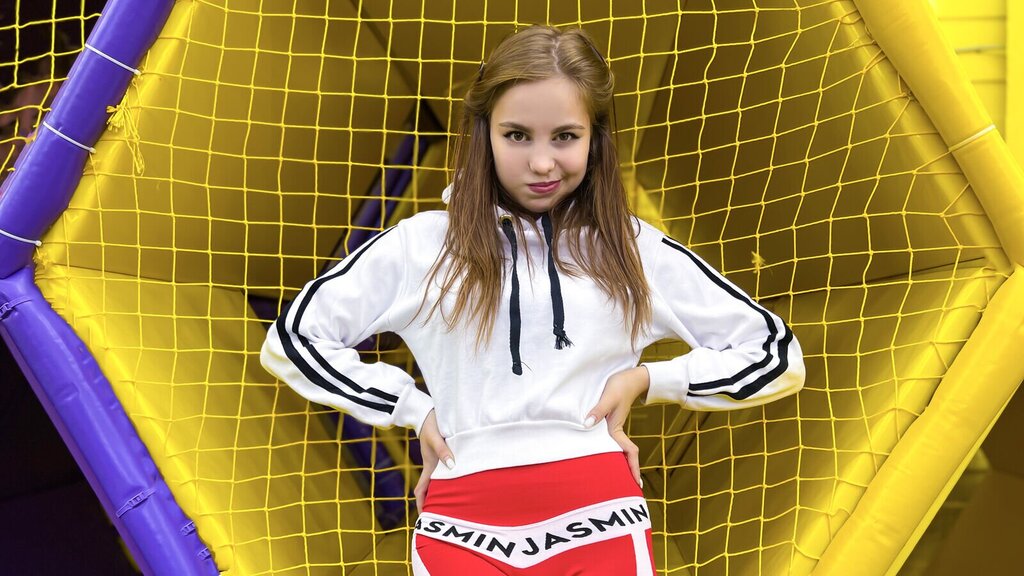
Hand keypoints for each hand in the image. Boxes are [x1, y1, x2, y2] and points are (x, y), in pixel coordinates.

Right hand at [413, 409, 454, 514]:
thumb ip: (443, 451)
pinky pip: (448, 473)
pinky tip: (462, 483)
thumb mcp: (435, 437)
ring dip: (444, 493)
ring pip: (441, 483)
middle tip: (445, 518)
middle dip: (436, 504)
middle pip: (432, 491)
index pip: (421, 491)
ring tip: (456, 506)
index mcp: (429, 466)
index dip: (422, 504)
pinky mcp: (444, 457)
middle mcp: (433, 467)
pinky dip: (452, 481)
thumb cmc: (430, 425)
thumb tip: (452, 466)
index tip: (425, 517)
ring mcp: (438, 463)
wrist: (427, 414)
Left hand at [585, 366, 649, 487]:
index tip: (636, 483)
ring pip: (616, 451)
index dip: (632, 468)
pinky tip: (603, 458)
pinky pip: (609, 443)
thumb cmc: (620, 386)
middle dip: (626, 474)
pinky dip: (610, 453)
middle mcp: (616, 432)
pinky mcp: (609, 424)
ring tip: (615, 481)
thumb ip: (598, 410)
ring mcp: (613, 429)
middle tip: (625, 491)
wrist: (630, 377)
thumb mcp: (608, 397)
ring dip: (618, 464)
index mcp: (617, 429)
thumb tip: (587, 424)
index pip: (629, 452)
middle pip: (623, 457)